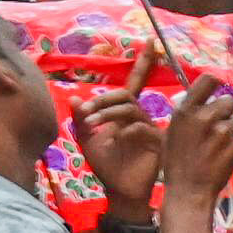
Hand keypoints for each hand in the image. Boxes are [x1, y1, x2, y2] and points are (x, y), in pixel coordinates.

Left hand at [72, 49, 161, 214]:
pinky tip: (115, 141)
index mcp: (126, 113)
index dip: (144, 62)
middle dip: (103, 100)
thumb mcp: (86, 138)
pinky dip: (124, 131)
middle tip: (85, 113)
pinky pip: (140, 128)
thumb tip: (76, 99)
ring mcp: (150, 129)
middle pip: (126, 94)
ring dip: (107, 113)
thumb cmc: (105, 165)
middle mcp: (141, 117)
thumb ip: (81, 118)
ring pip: (130, 108)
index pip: (135, 82)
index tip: (150, 41)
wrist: (119, 190)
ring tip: (91, 125)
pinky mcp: (156, 143)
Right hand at [158, 72, 232, 215]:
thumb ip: (188, 115)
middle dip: (227, 111)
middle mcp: (205, 118)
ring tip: (218, 144)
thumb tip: (203, 101)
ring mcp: (222, 134)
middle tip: (218, 124)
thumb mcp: (172, 132)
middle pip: (229, 101)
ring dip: (232, 129)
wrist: (188, 191)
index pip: (209, 80)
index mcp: (186, 111)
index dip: (216, 83)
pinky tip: (221, 158)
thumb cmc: (175, 162)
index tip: (218, 88)